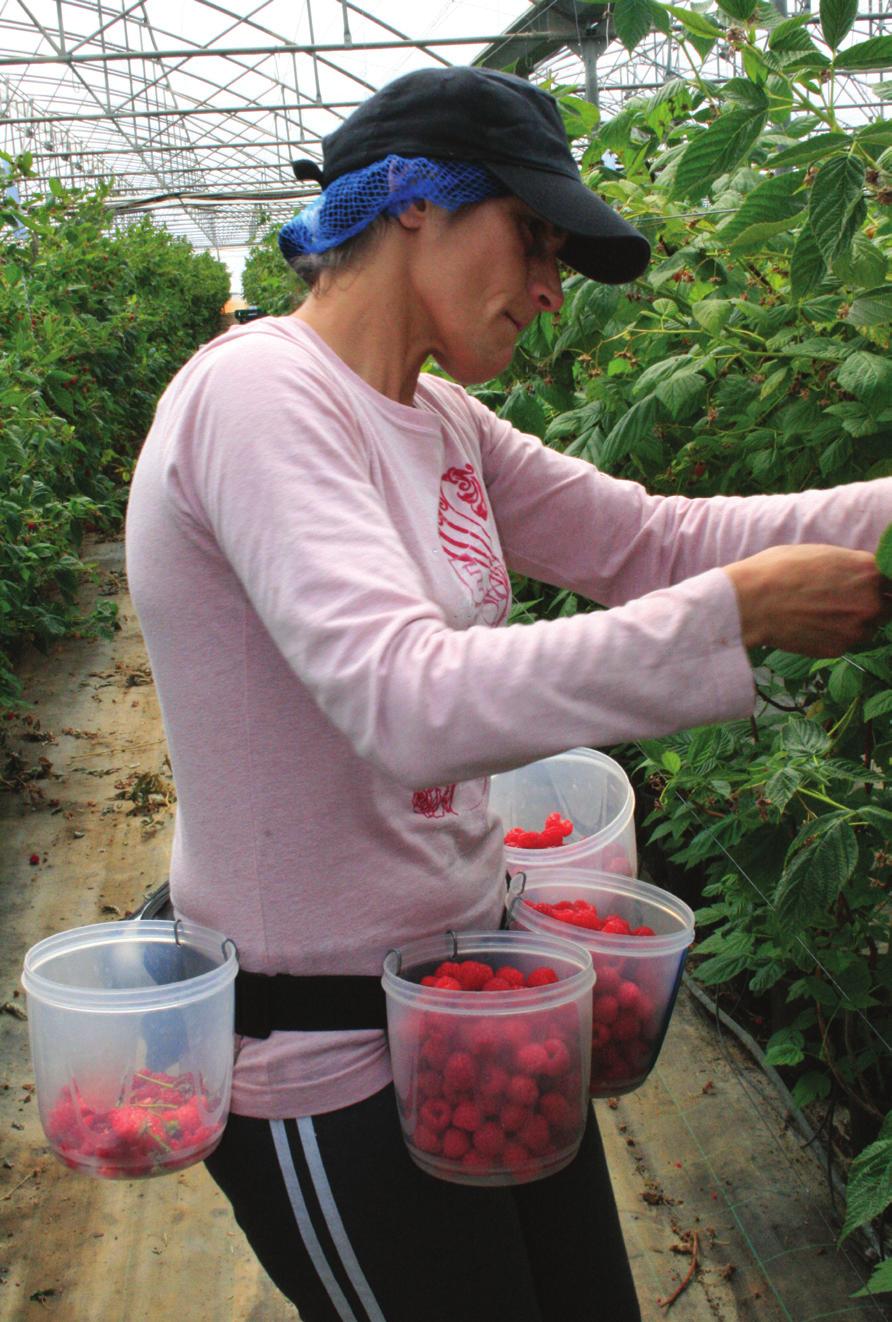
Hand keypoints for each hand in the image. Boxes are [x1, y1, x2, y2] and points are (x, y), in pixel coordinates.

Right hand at [723, 544, 890, 656]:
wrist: (751, 602)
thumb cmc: (778, 569)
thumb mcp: (821, 553)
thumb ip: (850, 566)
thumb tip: (862, 575)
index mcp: (868, 570)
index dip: (882, 585)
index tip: (876, 588)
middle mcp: (870, 601)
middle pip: (887, 608)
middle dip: (871, 605)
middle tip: (843, 601)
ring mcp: (856, 629)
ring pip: (867, 628)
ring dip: (853, 623)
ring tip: (822, 613)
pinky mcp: (839, 649)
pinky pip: (846, 642)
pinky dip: (834, 636)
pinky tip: (811, 625)